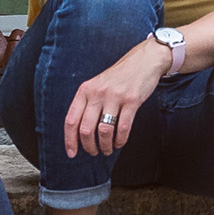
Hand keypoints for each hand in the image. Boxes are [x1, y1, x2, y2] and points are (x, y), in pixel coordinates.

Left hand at [64, 40, 173, 160]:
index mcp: (85, 90)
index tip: (71, 153)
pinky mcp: (131, 101)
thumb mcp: (97, 85)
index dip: (69, 140)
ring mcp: (114, 96)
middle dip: (89, 146)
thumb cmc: (119, 77)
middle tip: (94, 152)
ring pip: (104, 131)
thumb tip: (79, 132)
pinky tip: (119, 142)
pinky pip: (123, 128)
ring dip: (105, 146)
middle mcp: (97, 93)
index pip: (71, 120)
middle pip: (85, 129)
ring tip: (107, 149)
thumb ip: (88, 104)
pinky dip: (120, 140)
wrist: (143, 61)